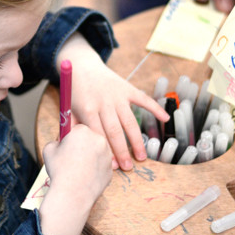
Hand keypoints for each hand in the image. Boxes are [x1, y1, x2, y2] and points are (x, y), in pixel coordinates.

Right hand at [39, 125, 112, 234]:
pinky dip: (94, 169)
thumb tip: (60, 143)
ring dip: (90, 156)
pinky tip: (84, 176)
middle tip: (72, 156)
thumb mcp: (49, 149)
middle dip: (82, 145)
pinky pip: (101, 166)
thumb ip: (57, 141)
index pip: (77, 128)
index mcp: (83, 131)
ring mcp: (107, 155)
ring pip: (97, 152)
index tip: (66, 144)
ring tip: (78, 168)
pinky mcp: (110, 170)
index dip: (70, 137)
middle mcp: (99, 140)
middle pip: (90, 138)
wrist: (72, 194)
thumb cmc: (59, 170)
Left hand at [56, 34, 167, 170]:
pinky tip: (165, 119)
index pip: (99, 134)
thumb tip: (76, 150)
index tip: (112, 167)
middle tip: (128, 167)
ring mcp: (117, 95)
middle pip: (115, 130)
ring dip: (136, 140)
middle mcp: (104, 102)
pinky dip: (155, 108)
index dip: (106, 151)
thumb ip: (73, 129)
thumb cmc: (76, 93)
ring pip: (130, 121)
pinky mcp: (128, 88)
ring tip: (142, 157)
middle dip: (122, 151)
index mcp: (88, 109)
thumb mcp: (70, 110)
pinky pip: (144, 99)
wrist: (83, 67)